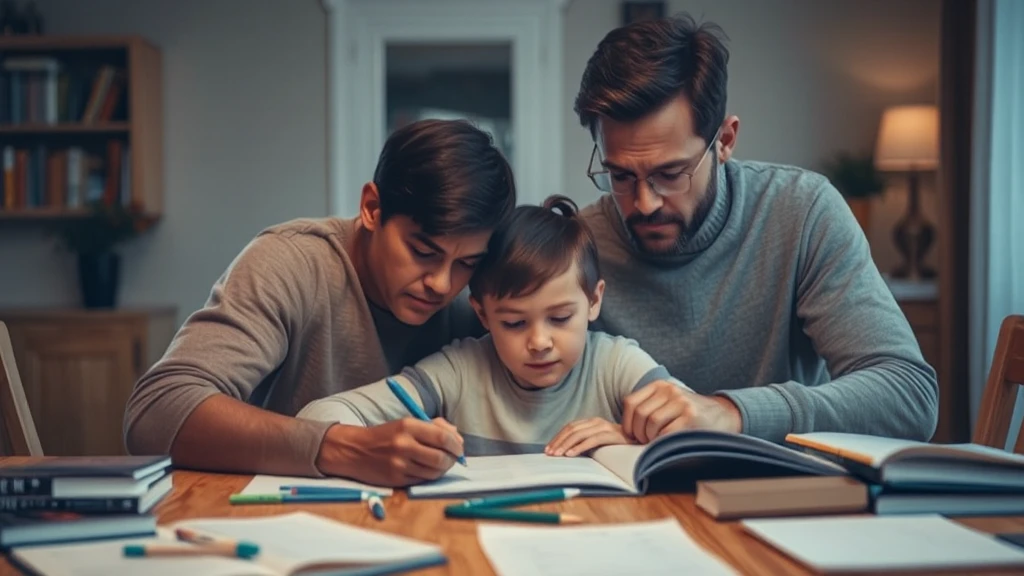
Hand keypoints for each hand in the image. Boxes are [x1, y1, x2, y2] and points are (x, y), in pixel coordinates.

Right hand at [314, 418, 464, 486]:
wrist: (355, 450)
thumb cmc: (386, 435)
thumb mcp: (407, 423)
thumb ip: (435, 427)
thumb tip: (457, 438)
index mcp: (408, 426)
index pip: (442, 437)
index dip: (456, 445)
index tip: (459, 448)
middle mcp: (403, 444)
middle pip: (441, 457)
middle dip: (453, 459)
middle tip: (454, 458)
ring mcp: (399, 463)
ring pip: (434, 471)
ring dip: (443, 469)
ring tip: (441, 464)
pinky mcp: (396, 478)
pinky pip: (422, 480)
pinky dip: (429, 475)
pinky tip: (427, 469)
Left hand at [544, 418, 633, 456]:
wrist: (641, 441)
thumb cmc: (619, 445)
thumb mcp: (599, 442)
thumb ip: (586, 442)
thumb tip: (566, 452)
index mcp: (592, 422)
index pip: (570, 427)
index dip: (558, 437)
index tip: (548, 449)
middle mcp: (596, 422)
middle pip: (571, 429)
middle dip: (558, 442)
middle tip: (549, 454)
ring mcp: (604, 427)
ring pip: (579, 434)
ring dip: (566, 445)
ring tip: (558, 455)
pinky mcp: (611, 435)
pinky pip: (592, 440)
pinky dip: (579, 447)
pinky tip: (571, 455)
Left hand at [621, 381, 741, 443]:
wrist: (724, 415)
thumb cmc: (689, 414)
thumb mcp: (668, 402)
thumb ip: (649, 407)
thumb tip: (623, 429)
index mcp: (660, 385)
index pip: (630, 402)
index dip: (627, 422)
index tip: (632, 435)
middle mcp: (670, 390)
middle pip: (640, 414)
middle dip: (638, 433)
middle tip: (645, 442)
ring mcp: (681, 402)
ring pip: (651, 424)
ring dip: (650, 439)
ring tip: (656, 443)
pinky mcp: (691, 417)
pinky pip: (666, 433)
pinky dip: (661, 442)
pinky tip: (667, 444)